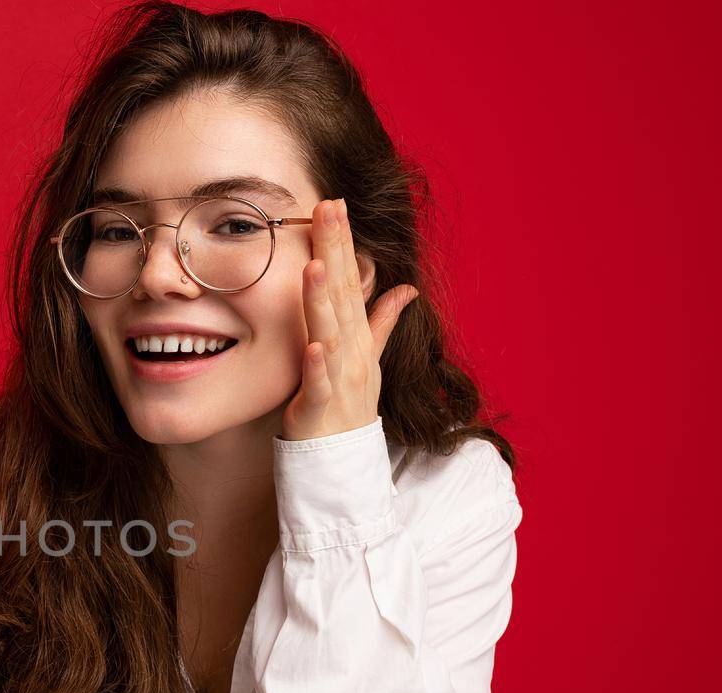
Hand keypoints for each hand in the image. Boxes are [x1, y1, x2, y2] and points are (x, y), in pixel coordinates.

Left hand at [282, 198, 419, 440]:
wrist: (342, 461)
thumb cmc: (347, 406)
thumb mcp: (367, 357)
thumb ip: (383, 321)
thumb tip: (406, 288)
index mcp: (356, 334)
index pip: (351, 279)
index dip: (343, 242)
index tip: (334, 202)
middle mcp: (351, 349)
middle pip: (343, 293)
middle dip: (336, 250)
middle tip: (327, 208)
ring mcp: (339, 376)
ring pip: (331, 331)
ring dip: (324, 299)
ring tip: (316, 266)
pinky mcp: (320, 406)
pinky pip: (320, 383)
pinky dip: (318, 364)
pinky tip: (315, 344)